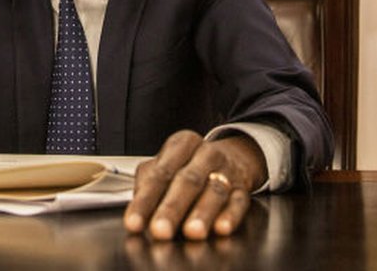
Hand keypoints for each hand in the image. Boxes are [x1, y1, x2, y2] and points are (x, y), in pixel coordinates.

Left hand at [124, 130, 267, 240]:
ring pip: (214, 191)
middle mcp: (205, 154)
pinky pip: (239, 201)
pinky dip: (231, 216)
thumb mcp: (167, 163)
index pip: (159, 174)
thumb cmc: (190, 164)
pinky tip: (222, 228)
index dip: (145, 201)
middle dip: (172, 208)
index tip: (133, 223)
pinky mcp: (243, 187)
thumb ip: (148, 182)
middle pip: (187, 181)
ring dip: (202, 213)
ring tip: (192, 232)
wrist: (235, 155)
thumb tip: (137, 204)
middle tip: (160, 231)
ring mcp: (227, 169)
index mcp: (181, 144)